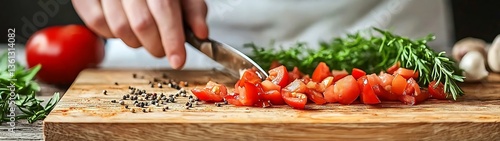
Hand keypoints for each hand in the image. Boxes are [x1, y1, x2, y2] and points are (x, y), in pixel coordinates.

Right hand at [72, 0, 208, 68]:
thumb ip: (194, 10)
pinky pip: (97, 25)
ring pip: (120, 29)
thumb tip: (201, 33)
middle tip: (163, 48)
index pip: (164, 11)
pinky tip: (123, 27)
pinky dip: (112, 34)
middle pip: (142, 25)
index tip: (178, 60)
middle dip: (156, 46)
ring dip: (136, 42)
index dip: (172, 40)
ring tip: (144, 35)